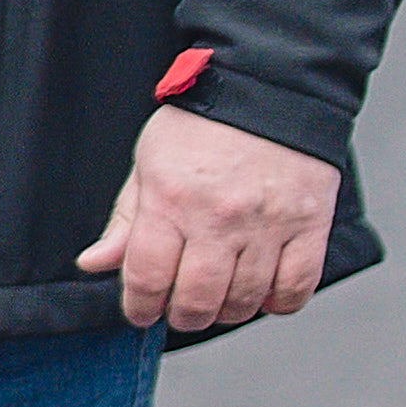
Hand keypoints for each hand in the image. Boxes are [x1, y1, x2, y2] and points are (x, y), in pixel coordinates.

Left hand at [78, 103, 339, 333]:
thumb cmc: (206, 126)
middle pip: (197, 300)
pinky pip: (295, 287)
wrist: (272, 91)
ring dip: (228, 311)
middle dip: (182, 316)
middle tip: (181, 309)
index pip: (147, 278)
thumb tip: (95, 263)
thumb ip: (126, 220)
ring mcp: (269, 224)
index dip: (139, 306)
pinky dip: (278, 302)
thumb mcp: (150, 163)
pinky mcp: (310, 225)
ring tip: (221, 298)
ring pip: (244, 300)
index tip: (142, 310)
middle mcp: (220, 217)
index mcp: (172, 199)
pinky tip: (263, 292)